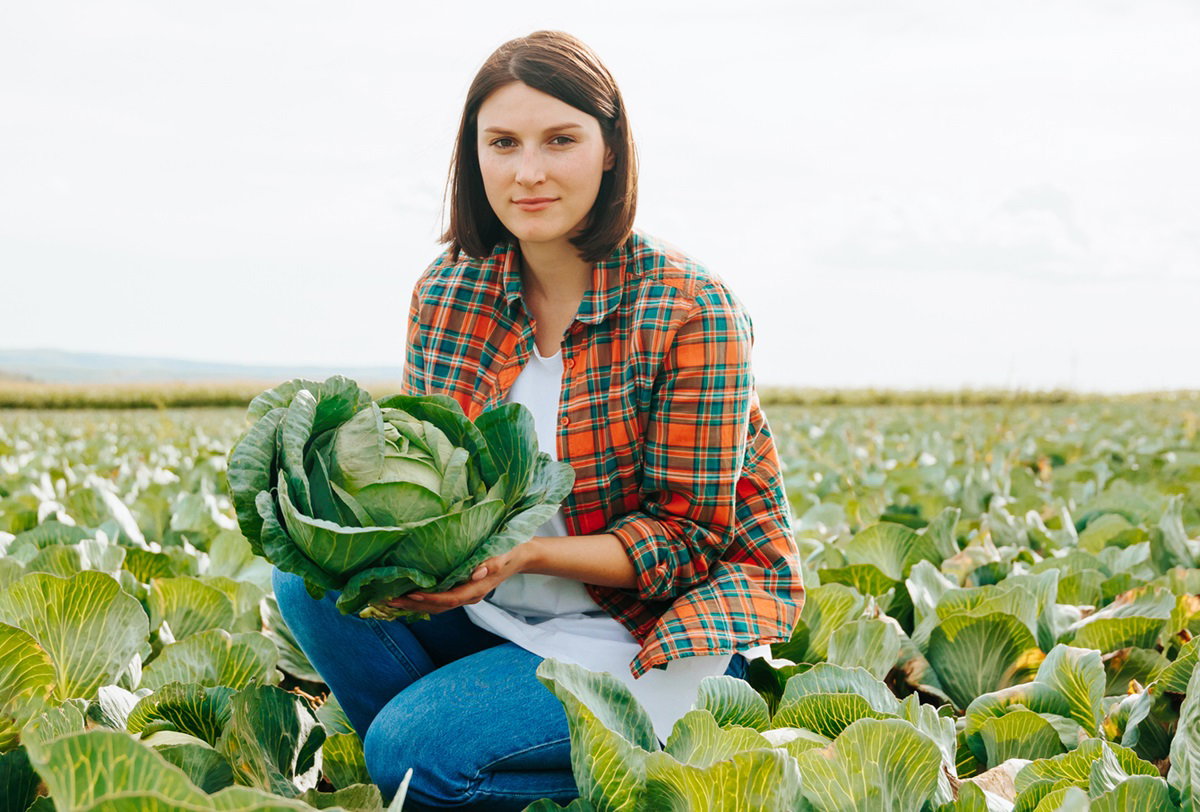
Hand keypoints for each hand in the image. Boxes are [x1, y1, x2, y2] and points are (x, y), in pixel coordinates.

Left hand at [384, 542, 533, 614]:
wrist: (522, 555)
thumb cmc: (512, 549)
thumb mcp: (505, 552)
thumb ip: (493, 561)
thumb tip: (478, 570)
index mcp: (478, 587)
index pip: (450, 598)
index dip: (430, 599)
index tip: (410, 594)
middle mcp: (470, 594)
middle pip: (439, 606)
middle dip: (414, 605)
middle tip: (388, 600)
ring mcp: (466, 594)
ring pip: (437, 606)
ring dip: (414, 605)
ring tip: (391, 600)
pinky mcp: (462, 589)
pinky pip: (440, 600)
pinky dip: (422, 600)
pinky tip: (408, 595)